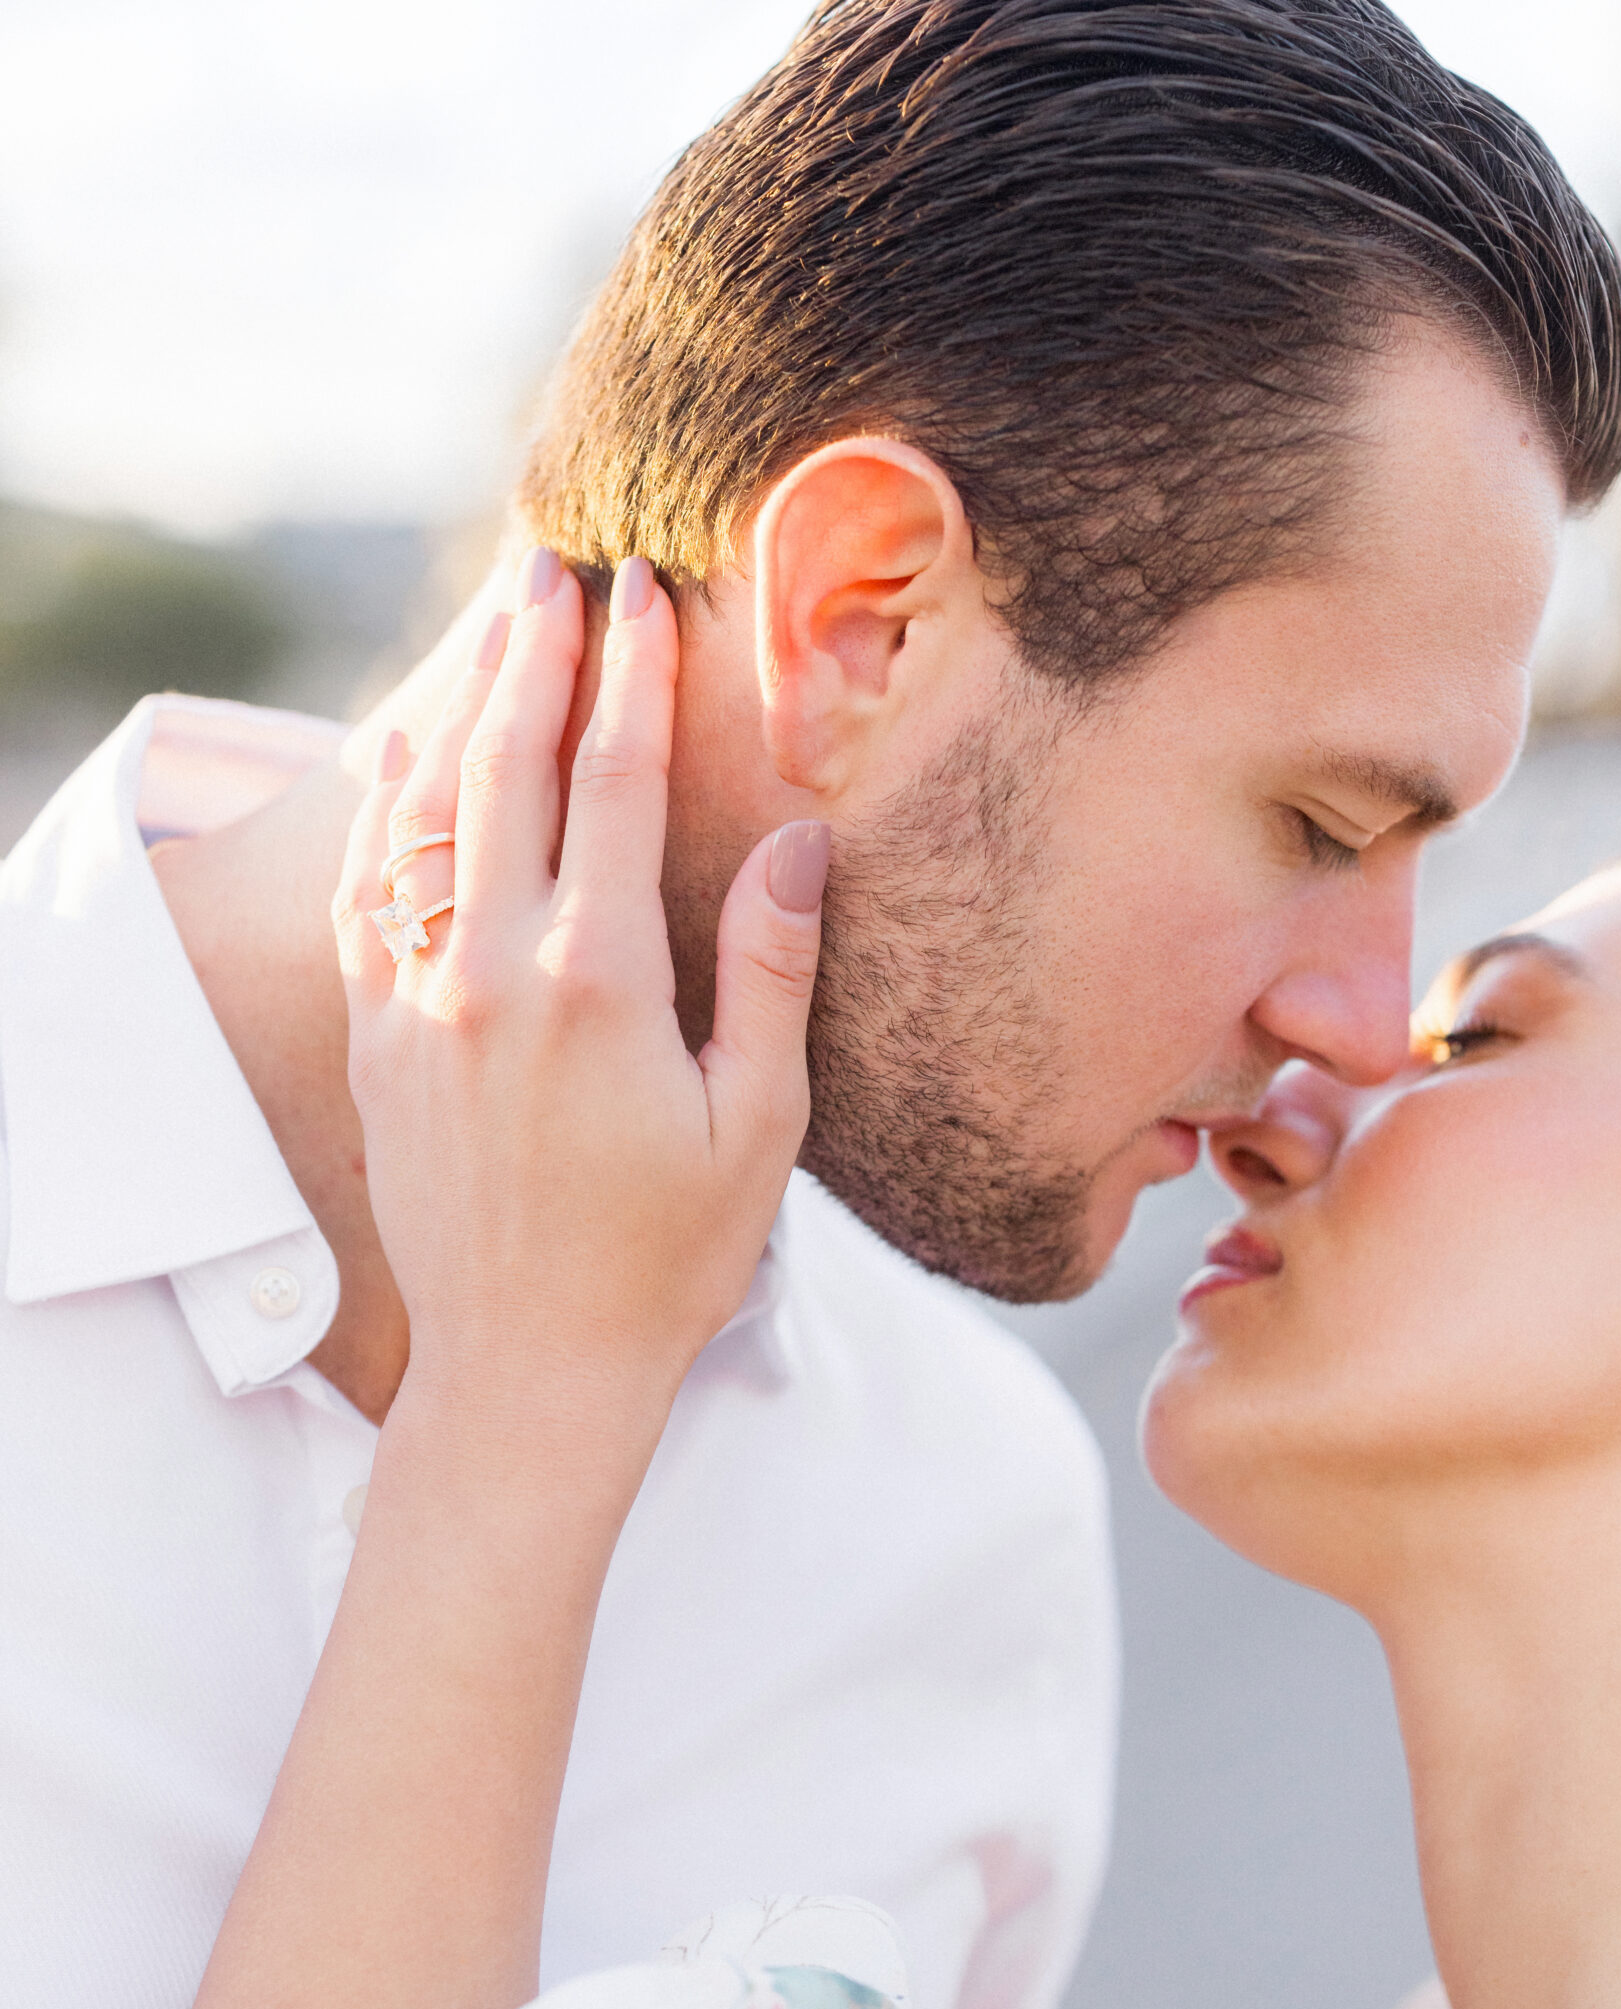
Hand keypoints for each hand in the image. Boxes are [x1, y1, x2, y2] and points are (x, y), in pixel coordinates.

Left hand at [332, 548, 829, 1472]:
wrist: (531, 1368)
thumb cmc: (668, 1258)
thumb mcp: (758, 1125)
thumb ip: (770, 971)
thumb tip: (797, 843)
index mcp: (599, 983)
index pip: (615, 787)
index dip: (632, 681)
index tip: (641, 596)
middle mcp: (494, 973)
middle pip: (508, 772)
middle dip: (534, 660)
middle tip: (553, 572)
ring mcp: (421, 1003)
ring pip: (425, 818)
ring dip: (459, 714)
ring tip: (491, 634)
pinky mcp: (381, 1041)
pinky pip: (366, 895)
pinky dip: (379, 813)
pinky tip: (397, 759)